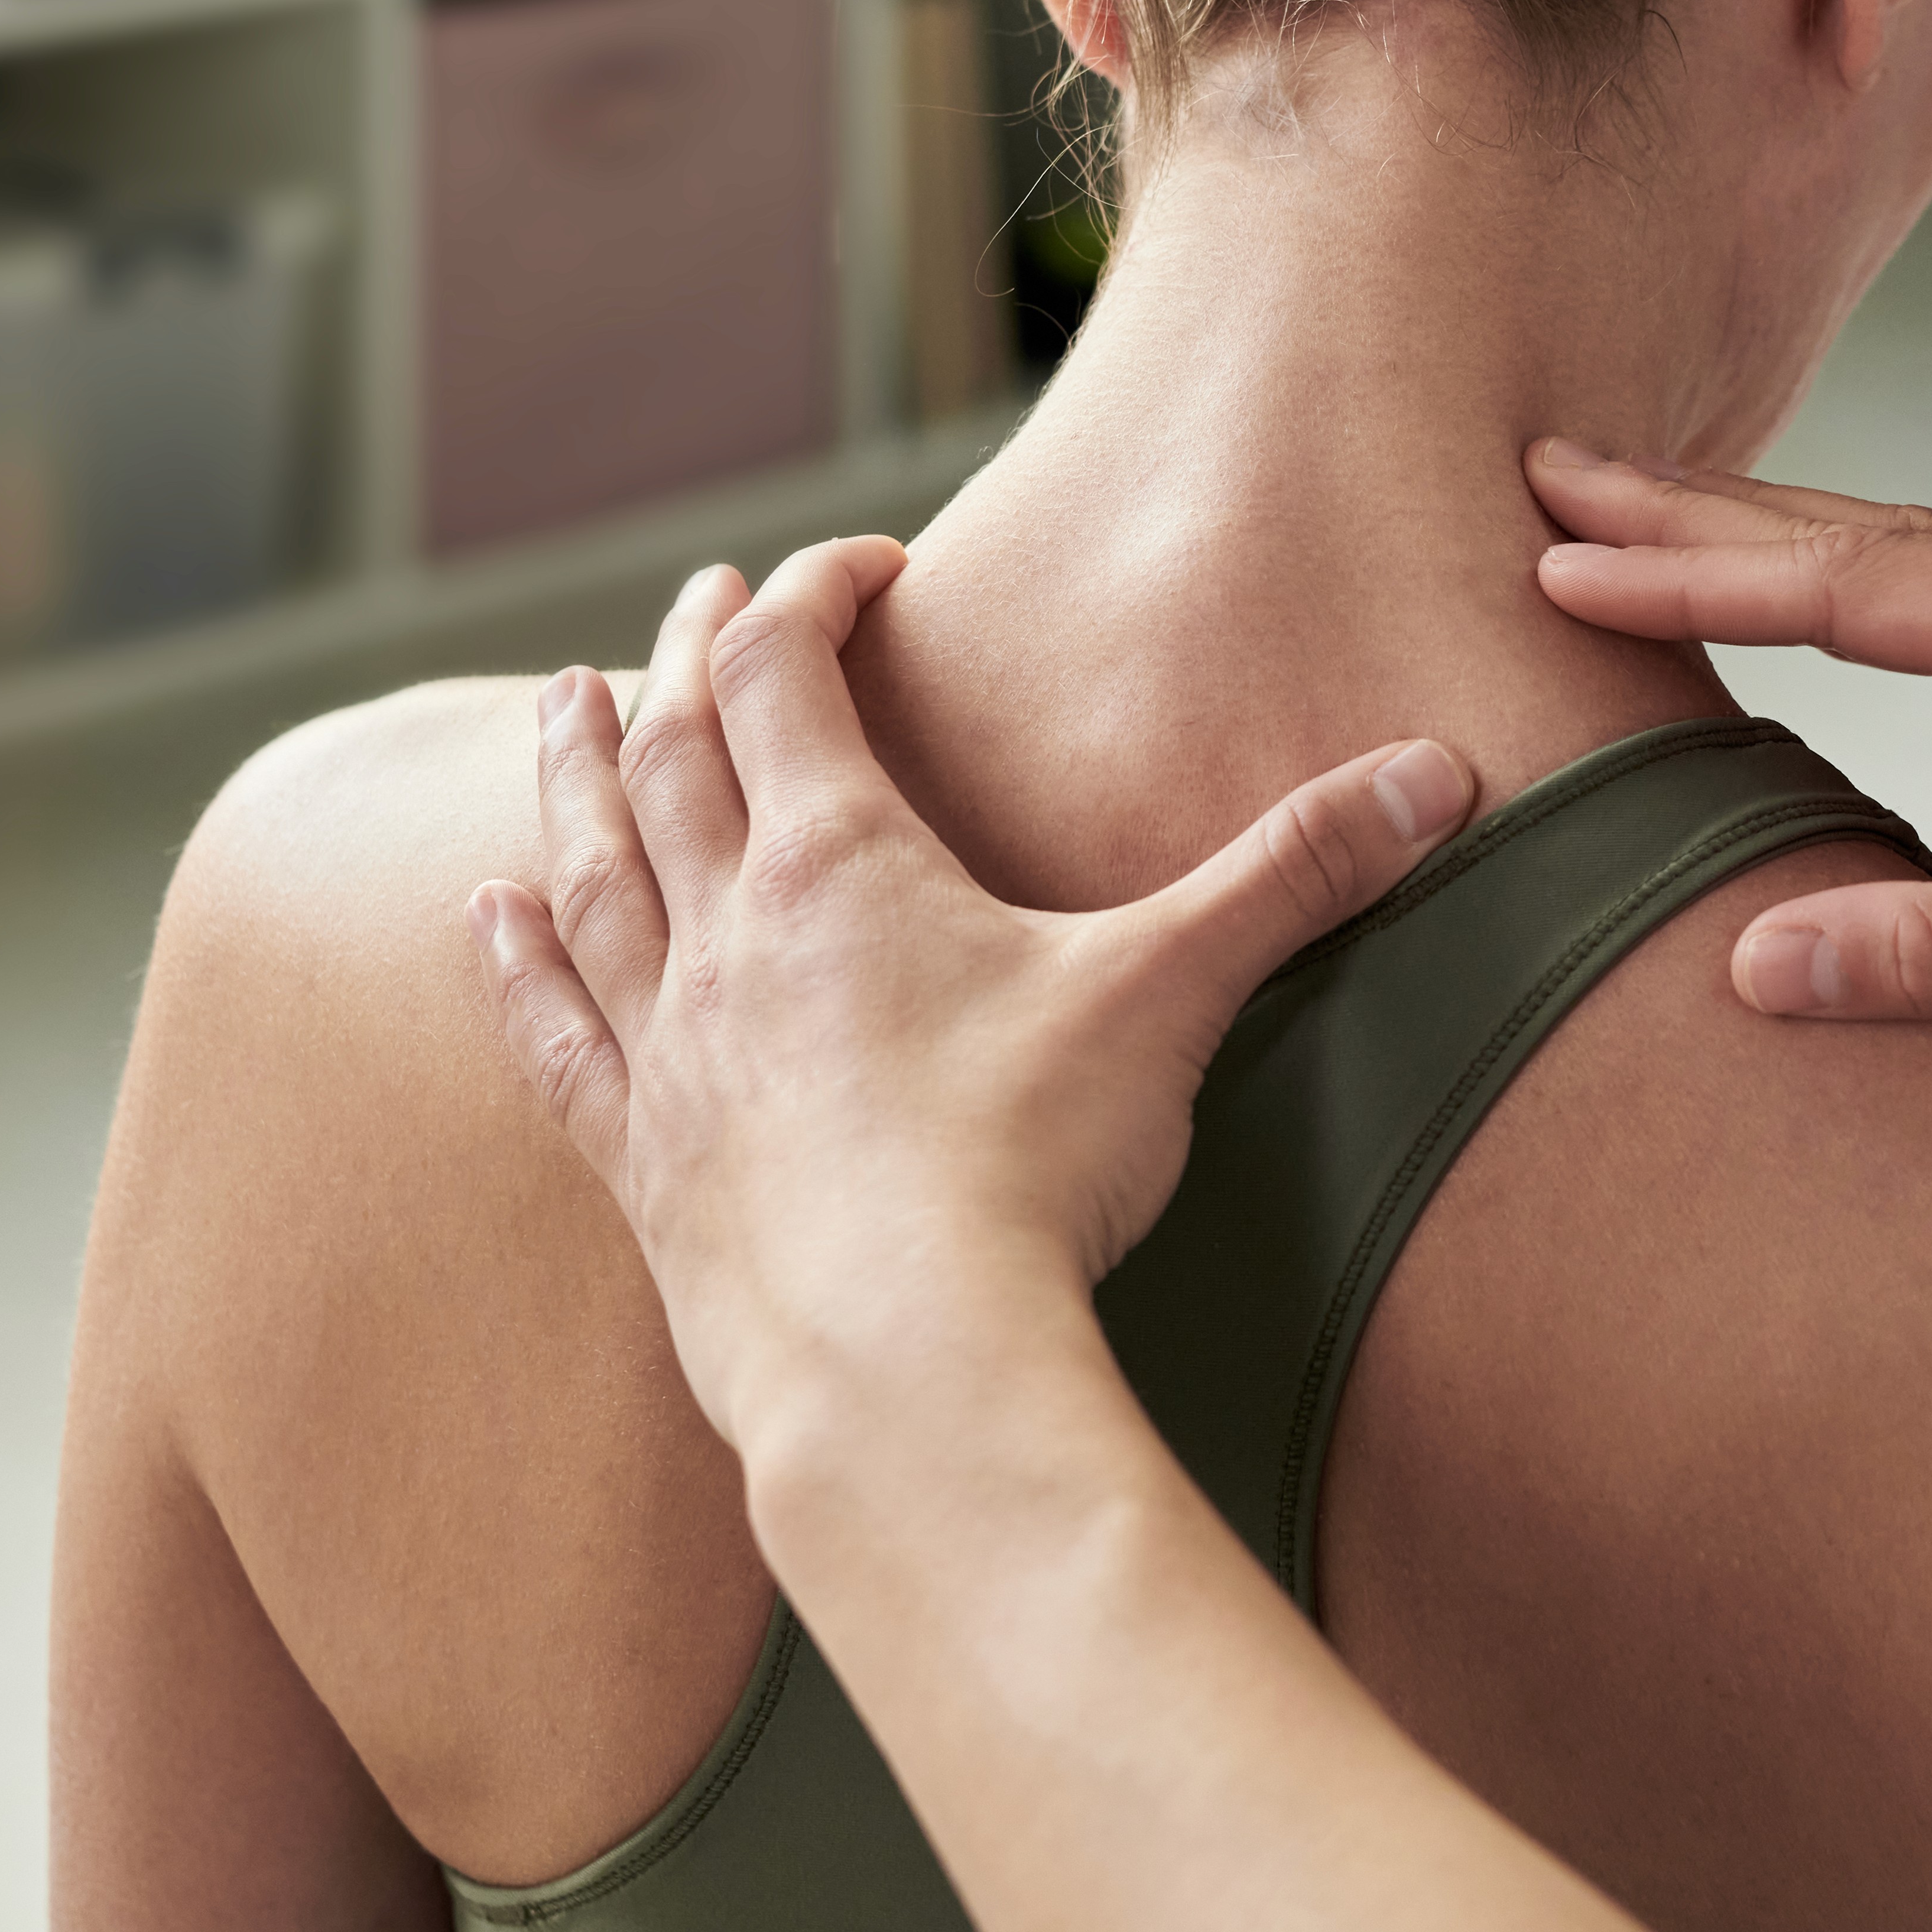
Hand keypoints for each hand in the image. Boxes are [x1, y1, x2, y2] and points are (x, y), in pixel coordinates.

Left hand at [465, 538, 1474, 1449]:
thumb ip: (1299, 873)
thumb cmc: (1035, 1167)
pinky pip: (553, 1035)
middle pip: (673, 751)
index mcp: (838, 864)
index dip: (812, 599)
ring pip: (592, 870)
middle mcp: (727, 932)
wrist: (908, 1364)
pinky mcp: (642, 1162)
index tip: (855, 568)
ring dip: (573, 775)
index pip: (788, 674)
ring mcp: (670, 1049)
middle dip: (681, 660)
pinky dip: (515, 965)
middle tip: (690, 606)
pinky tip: (486, 917)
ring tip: (558, 708)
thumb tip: (1444, 774)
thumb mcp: (1178, 992)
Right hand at [1526, 444, 1931, 1091]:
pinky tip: (1849, 595)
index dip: (1697, 576)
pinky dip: (1884, 580)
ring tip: (1659, 516)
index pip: (1855, 588)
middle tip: (1557, 471)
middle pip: (1879, 531)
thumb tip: (1751, 965)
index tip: (1558, 558)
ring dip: (1793, 535)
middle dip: (1708, 508)